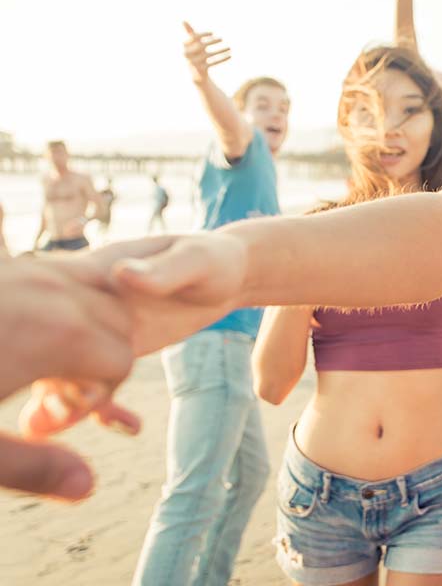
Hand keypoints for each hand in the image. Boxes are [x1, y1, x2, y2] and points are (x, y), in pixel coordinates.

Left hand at [0, 257, 136, 499]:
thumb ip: (32, 468)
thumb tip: (87, 486)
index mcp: (55, 335)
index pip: (120, 358)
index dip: (98, 396)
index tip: (49, 419)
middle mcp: (48, 290)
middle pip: (115, 319)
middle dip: (97, 357)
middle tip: (46, 396)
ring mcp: (24, 269)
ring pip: (92, 289)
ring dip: (82, 326)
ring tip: (34, 365)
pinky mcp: (4, 266)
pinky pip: (56, 275)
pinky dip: (56, 304)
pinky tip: (13, 339)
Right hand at [15, 231, 247, 450]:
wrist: (229, 276)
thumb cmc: (214, 260)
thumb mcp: (195, 261)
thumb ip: (162, 270)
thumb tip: (121, 273)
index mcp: (96, 270)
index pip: (56, 306)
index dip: (59, 339)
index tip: (83, 369)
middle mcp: (88, 301)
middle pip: (49, 346)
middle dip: (58, 382)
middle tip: (86, 404)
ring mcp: (97, 328)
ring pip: (62, 371)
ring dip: (69, 403)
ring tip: (101, 416)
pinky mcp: (112, 350)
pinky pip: (91, 384)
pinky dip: (98, 409)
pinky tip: (131, 425)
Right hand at [182, 21, 230, 84]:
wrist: (196, 73)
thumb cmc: (194, 54)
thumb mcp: (192, 44)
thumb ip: (189, 33)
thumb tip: (183, 20)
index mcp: (185, 46)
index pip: (194, 37)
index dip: (203, 34)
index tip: (213, 33)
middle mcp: (188, 54)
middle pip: (201, 46)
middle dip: (212, 41)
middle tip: (221, 38)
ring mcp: (194, 62)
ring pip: (209, 55)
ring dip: (220, 50)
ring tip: (229, 48)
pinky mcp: (201, 69)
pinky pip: (213, 63)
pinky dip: (222, 58)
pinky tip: (230, 55)